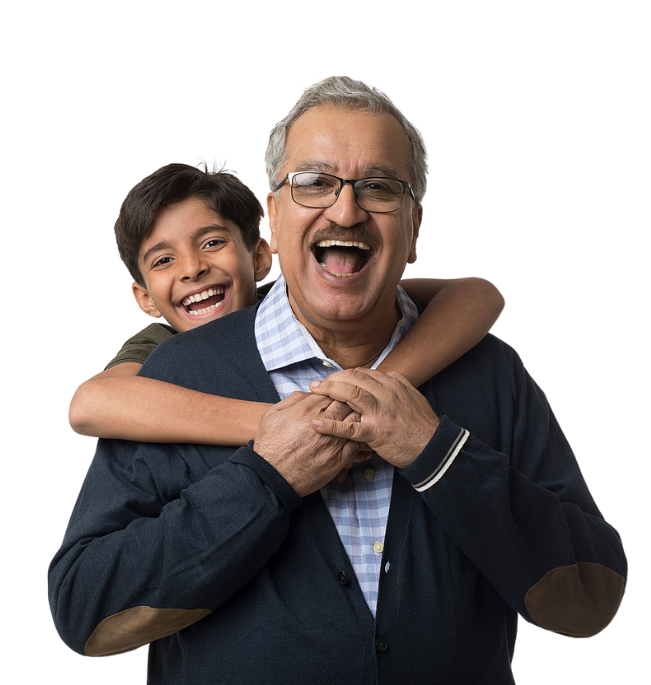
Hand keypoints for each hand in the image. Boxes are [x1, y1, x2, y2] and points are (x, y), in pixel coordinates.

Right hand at [254, 392, 370, 496]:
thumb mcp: (272, 414)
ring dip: (358, 418)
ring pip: (355, 422)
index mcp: (307, 410)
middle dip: (350, 402)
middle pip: (346, 404)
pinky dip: (361, 439)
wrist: (271, 476)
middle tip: (351, 405)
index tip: (337, 396)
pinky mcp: (338, 459)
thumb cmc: (270, 446)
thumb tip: (309, 393)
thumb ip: (292, 399)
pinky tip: (361, 437)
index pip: (332, 391)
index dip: (337, 392)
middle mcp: (322, 423)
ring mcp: (332, 441)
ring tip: (358, 419)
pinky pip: (357, 444)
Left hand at [309, 368, 439, 467]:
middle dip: (332, 379)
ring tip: (314, 392)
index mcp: (393, 384)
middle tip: (317, 384)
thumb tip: (385, 374)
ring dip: (329, 391)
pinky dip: (332, 426)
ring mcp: (381, 412)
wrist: (433, 447)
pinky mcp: (377, 432)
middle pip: (353, 378)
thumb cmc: (422, 424)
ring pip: (351, 394)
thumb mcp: (412, 395)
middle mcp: (386, 394)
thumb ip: (397, 384)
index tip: (332, 379)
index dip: (343, 374)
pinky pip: (350, 428)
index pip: (362, 372)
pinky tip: (317, 424)